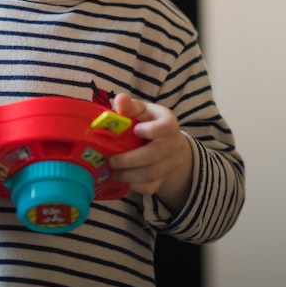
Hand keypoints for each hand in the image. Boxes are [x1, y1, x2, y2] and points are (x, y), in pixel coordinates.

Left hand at [108, 92, 192, 212]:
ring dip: (128, 174)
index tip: (136, 130)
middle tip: (112, 160)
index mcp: (168, 122)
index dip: (151, 130)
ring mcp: (170, 163)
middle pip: (155, 154)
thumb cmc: (148, 124)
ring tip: (114, 170)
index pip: (167, 126)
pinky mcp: (163, 180)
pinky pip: (150, 187)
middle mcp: (173, 143)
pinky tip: (124, 178)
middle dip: (130, 159)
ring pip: (151, 173)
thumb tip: (120, 99)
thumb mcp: (142, 112)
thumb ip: (131, 107)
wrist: (167, 146)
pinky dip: (135, 185)